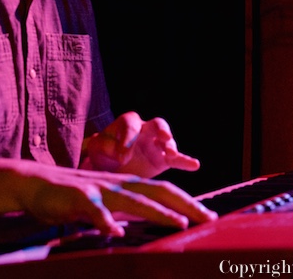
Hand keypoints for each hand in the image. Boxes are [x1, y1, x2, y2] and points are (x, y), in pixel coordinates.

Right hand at [19, 164, 216, 236]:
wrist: (34, 183)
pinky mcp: (78, 198)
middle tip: (209, 218)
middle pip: (158, 191)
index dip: (187, 202)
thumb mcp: (104, 206)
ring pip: (133, 200)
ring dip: (158, 212)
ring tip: (179, 223)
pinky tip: (115, 232)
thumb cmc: (71, 199)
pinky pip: (94, 210)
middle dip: (186, 204)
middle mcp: (118, 185)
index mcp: (126, 186)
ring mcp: (99, 189)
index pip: (164, 191)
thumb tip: (147, 227)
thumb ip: (125, 212)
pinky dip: (105, 221)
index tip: (210, 217)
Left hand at [81, 112, 201, 177]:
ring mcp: (157, 145)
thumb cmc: (102, 154)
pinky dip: (185, 162)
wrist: (109, 168)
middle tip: (163, 138)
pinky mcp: (164, 160)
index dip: (127, 140)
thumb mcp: (97, 148)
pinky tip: (195, 165)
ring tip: (171, 154)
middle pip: (157, 124)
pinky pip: (177, 160)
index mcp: (127, 124)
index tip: (122, 158)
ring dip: (171, 146)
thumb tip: (120, 154)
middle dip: (160, 130)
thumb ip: (104, 147)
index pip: (130, 126)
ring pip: (168, 141)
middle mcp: (146, 130)